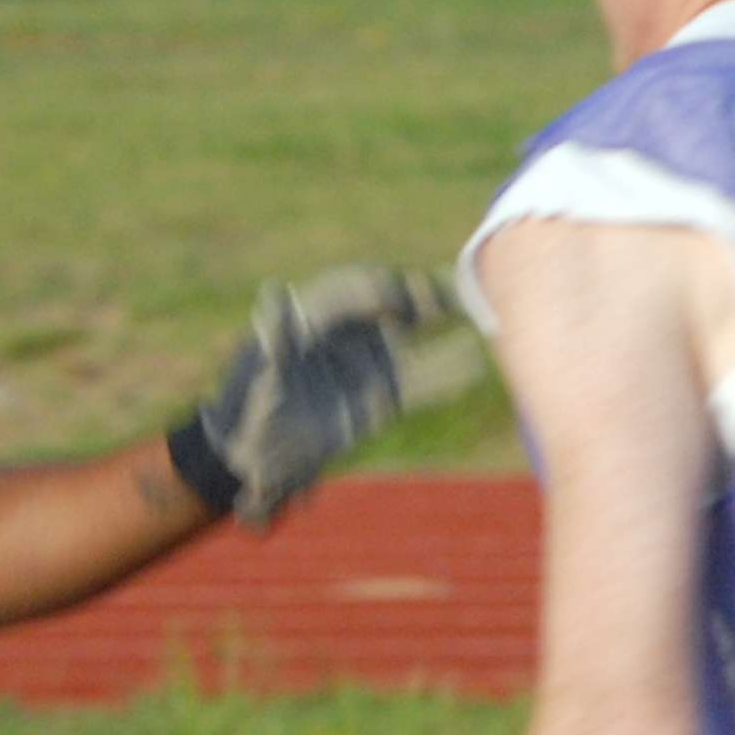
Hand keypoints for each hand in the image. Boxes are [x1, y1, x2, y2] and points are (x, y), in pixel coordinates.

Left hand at [171, 265, 464, 526]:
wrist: (253, 448)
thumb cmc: (251, 401)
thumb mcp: (261, 368)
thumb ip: (275, 333)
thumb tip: (272, 293)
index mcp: (317, 313)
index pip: (355, 286)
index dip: (378, 288)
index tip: (397, 302)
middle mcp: (349, 331)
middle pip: (395, 301)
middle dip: (425, 294)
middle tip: (452, 297)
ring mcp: (370, 362)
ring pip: (417, 341)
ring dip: (447, 332)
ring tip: (483, 322)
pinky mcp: (384, 397)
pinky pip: (422, 382)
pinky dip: (448, 375)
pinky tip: (475, 368)